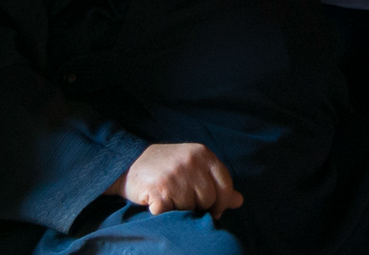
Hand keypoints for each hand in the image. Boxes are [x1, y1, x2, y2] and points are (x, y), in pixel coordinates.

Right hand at [107, 143, 242, 218]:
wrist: (129, 162)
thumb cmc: (166, 167)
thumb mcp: (194, 167)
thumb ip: (217, 183)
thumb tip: (239, 201)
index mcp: (203, 154)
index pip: (225, 184)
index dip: (222, 202)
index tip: (213, 210)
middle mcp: (191, 162)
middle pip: (209, 199)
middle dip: (199, 206)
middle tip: (184, 201)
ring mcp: (175, 175)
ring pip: (191, 207)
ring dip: (180, 209)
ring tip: (170, 198)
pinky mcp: (158, 189)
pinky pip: (171, 213)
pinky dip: (165, 212)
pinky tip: (159, 202)